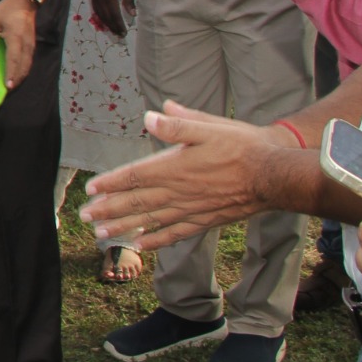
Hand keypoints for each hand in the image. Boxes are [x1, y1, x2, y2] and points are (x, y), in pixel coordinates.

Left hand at [0, 0, 35, 88]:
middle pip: (23, 66)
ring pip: (27, 65)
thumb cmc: (6, 10)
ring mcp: (31, 45)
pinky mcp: (31, 45)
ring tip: (11, 86)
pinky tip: (17, 75)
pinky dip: (23, 70)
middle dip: (16, 80)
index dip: (10, 73)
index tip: (8, 85)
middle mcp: (26, 44)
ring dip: (20, 77)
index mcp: (15, 37)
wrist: (25, 2)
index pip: (13, 59)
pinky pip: (28, 61)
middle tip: (7, 91)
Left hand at [79, 101, 300, 249]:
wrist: (276, 175)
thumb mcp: (209, 127)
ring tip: (102, 234)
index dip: (110, 183)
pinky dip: (156, 240)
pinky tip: (141, 245)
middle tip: (85, 217)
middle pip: (136, 203)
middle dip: (108, 210)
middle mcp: (179, 192)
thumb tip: (150, 115)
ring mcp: (191, 209)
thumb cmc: (243, 146)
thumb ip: (178, 123)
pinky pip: (175, 234)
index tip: (90, 191)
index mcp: (175, 167)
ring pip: (151, 221)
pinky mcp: (205, 221)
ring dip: (124, 227)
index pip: (133, 177)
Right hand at [88, 0, 134, 36]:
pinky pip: (96, 9)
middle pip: (106, 17)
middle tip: (119, 34)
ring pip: (100, 14)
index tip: (124, 32)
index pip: (114, 15)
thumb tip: (132, 14)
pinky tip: (105, 20)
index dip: (119, 25)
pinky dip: (101, 17)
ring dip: (106, 23)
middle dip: (113, 27)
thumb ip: (129, 0)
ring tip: (113, 30)